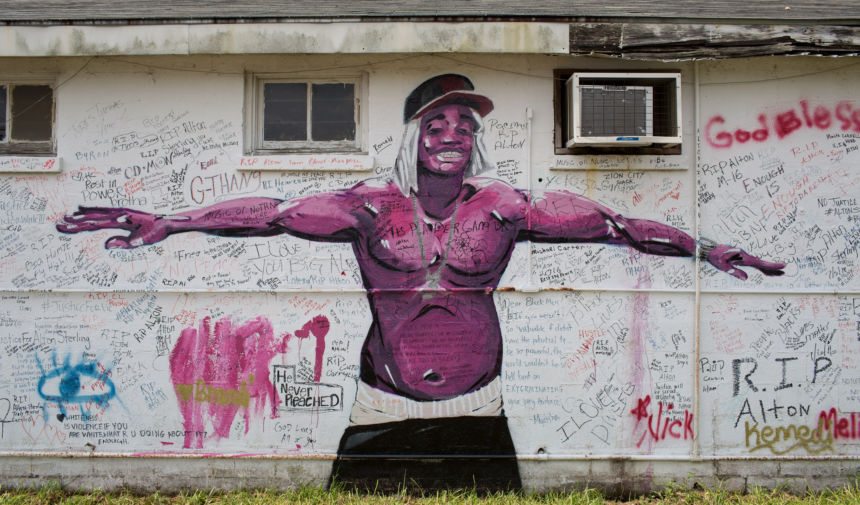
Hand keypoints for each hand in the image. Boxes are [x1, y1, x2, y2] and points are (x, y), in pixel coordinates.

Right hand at [56, 207, 170, 248]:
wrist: (168, 221)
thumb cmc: (157, 231)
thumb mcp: (143, 240)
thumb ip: (126, 243)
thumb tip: (107, 245)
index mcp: (121, 219)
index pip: (95, 224)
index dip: (79, 226)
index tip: (66, 227)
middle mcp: (118, 213)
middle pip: (92, 217)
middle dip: (75, 222)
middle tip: (58, 224)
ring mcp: (120, 212)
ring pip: (96, 213)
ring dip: (81, 215)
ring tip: (66, 216)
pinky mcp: (122, 212)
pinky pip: (103, 211)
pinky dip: (91, 210)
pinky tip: (84, 209)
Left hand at [706, 244, 784, 279]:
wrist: (707, 249)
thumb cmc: (713, 256)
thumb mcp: (722, 266)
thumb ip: (734, 271)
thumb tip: (747, 279)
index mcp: (742, 257)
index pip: (759, 263)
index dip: (771, 265)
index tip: (783, 265)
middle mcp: (744, 255)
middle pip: (761, 263)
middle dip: (772, 268)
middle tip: (784, 271)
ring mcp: (743, 256)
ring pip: (758, 263)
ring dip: (767, 268)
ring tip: (778, 273)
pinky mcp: (740, 257)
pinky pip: (753, 263)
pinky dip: (760, 266)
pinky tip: (763, 270)